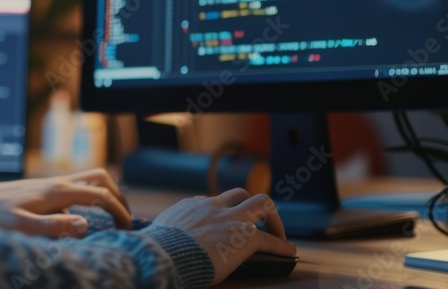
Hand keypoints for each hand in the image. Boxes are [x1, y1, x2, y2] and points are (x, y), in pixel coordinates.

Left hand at [0, 168, 131, 237]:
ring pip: (86, 180)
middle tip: (125, 217)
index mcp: (56, 191)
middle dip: (117, 195)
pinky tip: (78, 222)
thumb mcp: (21, 226)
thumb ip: (54, 227)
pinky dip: (84, 201)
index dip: (118, 210)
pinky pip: (72, 191)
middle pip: (99, 177)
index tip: (127, 228)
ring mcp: (48, 185)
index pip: (99, 194)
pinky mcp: (40, 190)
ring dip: (103, 194)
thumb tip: (86, 225)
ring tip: (110, 217)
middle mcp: (55, 183)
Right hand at [151, 188, 296, 284]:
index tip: (224, 223)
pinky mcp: (245, 237)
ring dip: (273, 218)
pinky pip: (271, 239)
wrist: (164, 254)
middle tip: (257, 222)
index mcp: (192, 206)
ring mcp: (231, 218)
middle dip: (251, 206)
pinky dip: (282, 245)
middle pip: (240, 193)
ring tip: (278, 234)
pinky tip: (289, 252)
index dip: (221, 213)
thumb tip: (164, 237)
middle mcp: (213, 206)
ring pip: (262, 203)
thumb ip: (170, 228)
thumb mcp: (161, 230)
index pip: (211, 202)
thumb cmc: (158, 248)